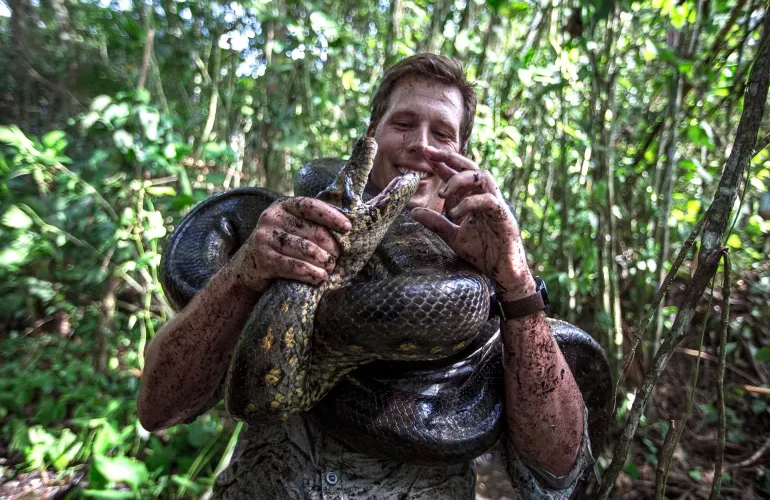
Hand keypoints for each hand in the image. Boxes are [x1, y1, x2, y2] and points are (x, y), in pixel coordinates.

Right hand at [232, 197, 351, 290]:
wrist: (247, 266)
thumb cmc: (280, 245)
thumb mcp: (290, 226)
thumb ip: (310, 222)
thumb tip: (346, 228)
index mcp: (282, 205)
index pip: (310, 206)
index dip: (331, 216)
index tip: (348, 228)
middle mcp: (271, 218)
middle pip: (311, 231)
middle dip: (329, 246)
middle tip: (337, 257)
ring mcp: (264, 238)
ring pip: (305, 250)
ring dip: (323, 262)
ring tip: (330, 268)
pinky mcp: (263, 259)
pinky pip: (294, 266)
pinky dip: (310, 273)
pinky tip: (319, 278)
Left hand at [410, 146, 535, 300]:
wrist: (504, 273)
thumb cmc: (484, 253)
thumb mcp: (453, 237)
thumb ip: (437, 223)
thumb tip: (413, 212)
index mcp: (475, 199)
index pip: (459, 175)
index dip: (443, 163)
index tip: (425, 154)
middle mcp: (487, 197)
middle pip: (472, 168)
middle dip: (450, 158)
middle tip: (430, 154)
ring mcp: (497, 205)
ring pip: (482, 177)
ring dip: (460, 180)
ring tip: (442, 194)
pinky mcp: (504, 217)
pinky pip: (488, 201)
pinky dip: (470, 203)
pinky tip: (455, 212)